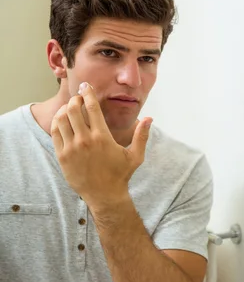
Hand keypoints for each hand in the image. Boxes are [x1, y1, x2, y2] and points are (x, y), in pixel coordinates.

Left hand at [51, 82, 151, 209]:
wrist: (104, 195)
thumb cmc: (121, 174)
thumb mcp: (136, 156)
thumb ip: (141, 135)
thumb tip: (149, 118)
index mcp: (103, 137)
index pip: (91, 107)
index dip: (88, 93)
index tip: (86, 86)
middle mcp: (85, 140)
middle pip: (73, 109)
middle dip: (75, 99)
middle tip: (78, 98)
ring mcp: (71, 148)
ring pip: (61, 119)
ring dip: (65, 109)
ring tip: (70, 108)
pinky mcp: (62, 156)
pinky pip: (55, 133)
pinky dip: (57, 122)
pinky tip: (63, 120)